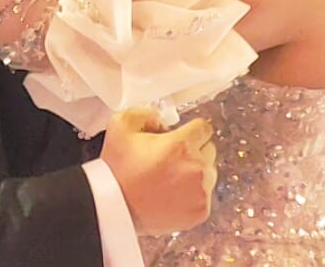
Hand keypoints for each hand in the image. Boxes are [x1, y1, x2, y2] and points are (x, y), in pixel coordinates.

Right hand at [101, 109, 216, 235]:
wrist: (115, 207)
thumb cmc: (117, 169)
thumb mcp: (119, 125)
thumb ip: (144, 112)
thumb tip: (160, 119)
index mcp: (181, 145)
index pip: (204, 128)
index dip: (191, 130)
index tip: (181, 136)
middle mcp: (196, 168)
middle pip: (209, 150)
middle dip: (194, 151)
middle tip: (172, 159)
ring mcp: (200, 191)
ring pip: (209, 174)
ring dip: (195, 173)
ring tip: (171, 179)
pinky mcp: (200, 211)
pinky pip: (205, 196)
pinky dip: (193, 195)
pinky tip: (173, 195)